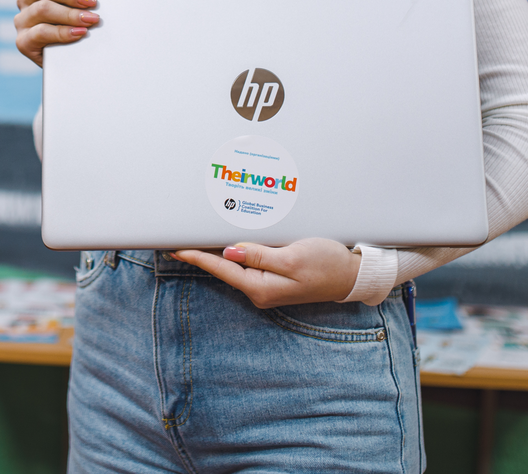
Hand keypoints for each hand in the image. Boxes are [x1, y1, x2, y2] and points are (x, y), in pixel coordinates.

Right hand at [13, 0, 98, 66]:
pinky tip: (79, 33)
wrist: (79, 57)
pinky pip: (39, 33)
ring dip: (70, 14)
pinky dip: (62, 32)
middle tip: (92, 1)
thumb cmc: (80, 18)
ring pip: (41, 9)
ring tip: (91, 20)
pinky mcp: (23, 42)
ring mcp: (22, 19)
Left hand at [172, 238, 360, 307]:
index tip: (174, 247)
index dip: (196, 256)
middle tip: (177, 238)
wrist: (352, 275)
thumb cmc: (327, 265)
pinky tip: (226, 242)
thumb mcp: (293, 257)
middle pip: (223, 267)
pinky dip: (235, 251)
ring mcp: (267, 284)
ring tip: (195, 236)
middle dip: (202, 252)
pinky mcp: (274, 276)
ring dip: (217, 250)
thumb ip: (259, 255)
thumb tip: (228, 252)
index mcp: (261, 287)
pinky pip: (248, 262)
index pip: (221, 269)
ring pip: (235, 264)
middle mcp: (260, 290)